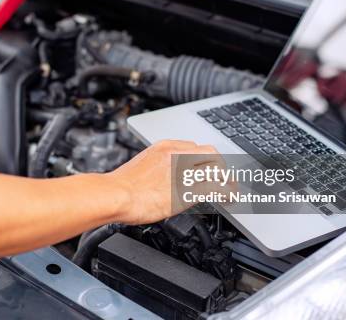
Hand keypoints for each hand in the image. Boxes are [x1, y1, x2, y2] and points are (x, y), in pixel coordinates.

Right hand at [108, 140, 226, 224]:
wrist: (115, 195)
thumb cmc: (122, 186)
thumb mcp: (143, 165)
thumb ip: (159, 167)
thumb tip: (165, 177)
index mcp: (165, 147)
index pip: (195, 146)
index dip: (205, 159)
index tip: (208, 168)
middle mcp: (177, 155)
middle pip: (211, 152)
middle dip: (220, 165)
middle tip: (224, 177)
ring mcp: (183, 171)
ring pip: (217, 169)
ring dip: (227, 180)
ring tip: (230, 189)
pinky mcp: (187, 190)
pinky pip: (215, 188)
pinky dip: (226, 193)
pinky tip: (227, 199)